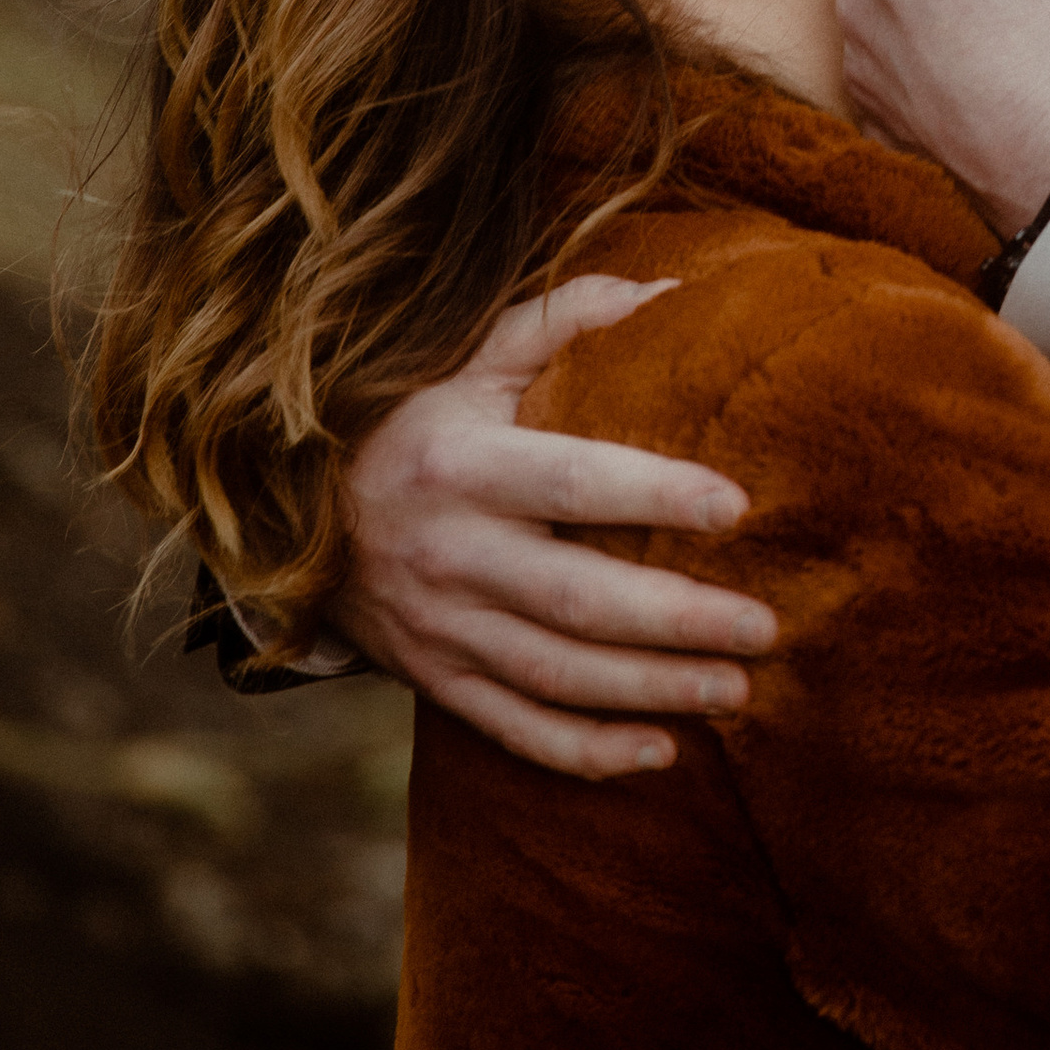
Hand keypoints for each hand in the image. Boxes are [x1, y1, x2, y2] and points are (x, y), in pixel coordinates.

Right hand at [331, 276, 779, 779]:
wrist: (283, 509)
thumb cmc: (412, 420)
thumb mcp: (471, 359)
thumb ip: (567, 321)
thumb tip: (671, 295)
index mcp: (463, 466)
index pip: (571, 482)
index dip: (653, 495)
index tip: (737, 507)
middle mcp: (449, 553)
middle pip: (577, 599)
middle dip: (677, 620)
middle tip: (766, 627)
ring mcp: (440, 627)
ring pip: (557, 675)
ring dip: (652, 690)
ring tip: (738, 690)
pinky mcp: (436, 679)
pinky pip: (515, 729)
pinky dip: (586, 752)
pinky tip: (660, 754)